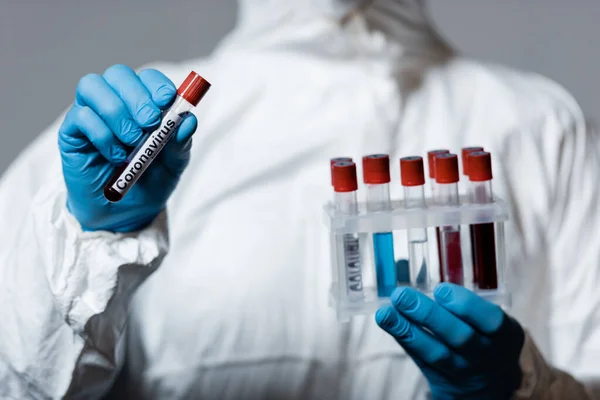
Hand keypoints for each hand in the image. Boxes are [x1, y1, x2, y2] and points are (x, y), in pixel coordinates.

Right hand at [58, 64, 196, 231]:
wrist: (124, 215)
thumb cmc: (150, 184)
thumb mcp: (173, 165)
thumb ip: (181, 142)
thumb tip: (189, 120)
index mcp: (144, 104)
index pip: (147, 78)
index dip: (156, 84)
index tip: (167, 100)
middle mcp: (116, 102)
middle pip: (118, 74)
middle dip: (137, 96)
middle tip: (150, 123)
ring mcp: (91, 115)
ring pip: (92, 86)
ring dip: (116, 112)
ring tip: (132, 142)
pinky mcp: (72, 133)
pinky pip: (81, 117)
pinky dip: (102, 135)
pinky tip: (116, 156)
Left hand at [376, 283, 524, 399]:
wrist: (487, 383)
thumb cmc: (484, 335)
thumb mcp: (488, 320)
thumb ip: (463, 301)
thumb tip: (416, 268)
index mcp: (505, 334)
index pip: (491, 321)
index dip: (465, 305)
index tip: (440, 290)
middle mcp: (486, 355)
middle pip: (459, 337)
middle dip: (428, 315)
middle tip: (402, 295)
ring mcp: (463, 370)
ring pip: (436, 353)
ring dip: (407, 329)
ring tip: (386, 312)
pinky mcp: (441, 379)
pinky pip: (421, 359)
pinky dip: (403, 338)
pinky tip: (387, 321)